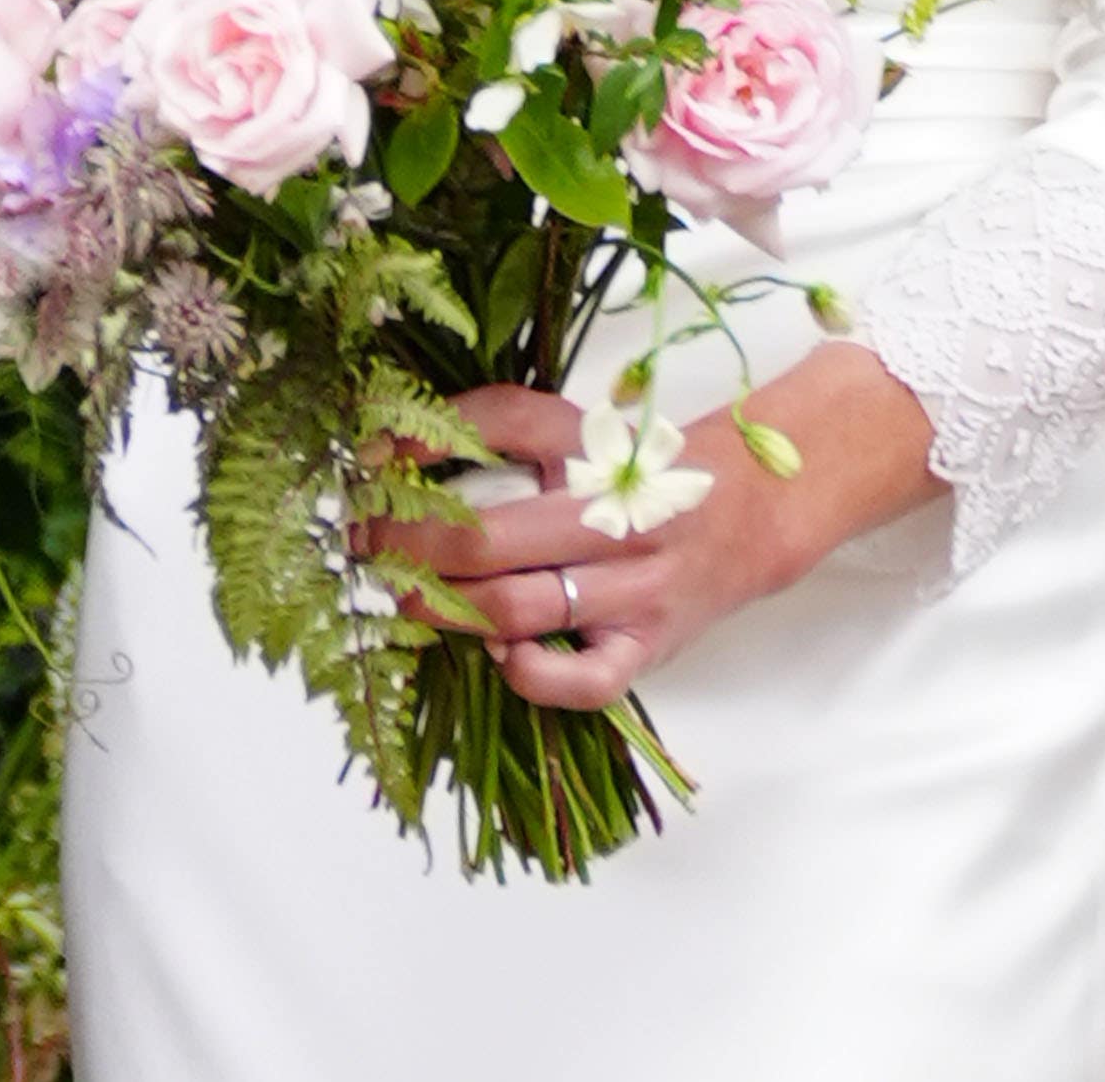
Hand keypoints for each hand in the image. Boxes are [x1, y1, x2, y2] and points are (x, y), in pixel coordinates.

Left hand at [348, 353, 944, 713]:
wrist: (742, 515)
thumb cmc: (630, 474)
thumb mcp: (563, 428)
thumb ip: (479, 424)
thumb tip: (384, 447)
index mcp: (590, 449)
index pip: (496, 428)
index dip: (417, 450)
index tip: (361, 479)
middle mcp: (612, 514)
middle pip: (490, 539)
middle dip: (409, 549)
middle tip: (365, 553)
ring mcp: (631, 587)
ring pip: (520, 608)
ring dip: (447, 609)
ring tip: (406, 600)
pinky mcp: (647, 648)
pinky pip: (582, 681)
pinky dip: (528, 673)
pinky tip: (500, 652)